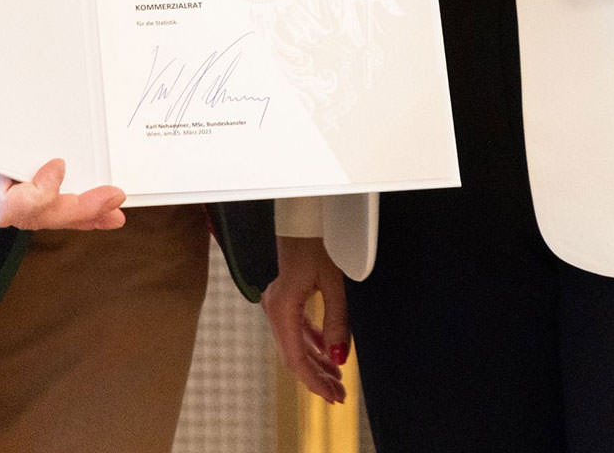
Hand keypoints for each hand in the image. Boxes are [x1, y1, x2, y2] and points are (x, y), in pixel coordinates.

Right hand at [0, 128, 125, 230]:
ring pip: (35, 216)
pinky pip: (31, 204)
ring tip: (113, 203)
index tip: (57, 165)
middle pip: (29, 216)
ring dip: (77, 212)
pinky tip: (97, 207)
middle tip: (111, 193)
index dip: (33, 196)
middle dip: (73, 208)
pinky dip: (64, 206)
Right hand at [261, 234, 350, 402]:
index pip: (296, 358)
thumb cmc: (316, 243)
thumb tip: (339, 359)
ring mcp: (276, 304)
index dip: (314, 381)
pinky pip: (296, 329)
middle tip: (339, 396)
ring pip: (295, 344)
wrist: (301, 217)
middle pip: (294, 355)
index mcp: (282, 308)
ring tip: (337, 380)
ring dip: (315, 362)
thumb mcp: (333, 282)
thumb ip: (337, 322)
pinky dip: (311, 343)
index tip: (332, 396)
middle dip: (317, 377)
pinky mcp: (283, 298)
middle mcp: (274, 309)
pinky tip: (326, 352)